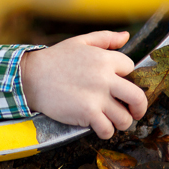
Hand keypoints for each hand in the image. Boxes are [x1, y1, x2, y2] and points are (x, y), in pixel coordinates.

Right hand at [20, 31, 146, 138]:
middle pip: (138, 97)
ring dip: (121, 122)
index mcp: (104, 58)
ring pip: (125, 118)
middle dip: (139, 108)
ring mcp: (97, 97)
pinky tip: (98, 126)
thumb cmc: (54, 59)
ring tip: (112, 120)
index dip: (126, 77)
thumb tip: (126, 37)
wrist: (29, 77)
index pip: (131, 68)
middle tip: (134, 111)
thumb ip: (104, 38)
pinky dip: (105, 131)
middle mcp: (105, 77)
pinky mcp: (87, 112)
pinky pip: (107, 129)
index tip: (120, 84)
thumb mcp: (79, 42)